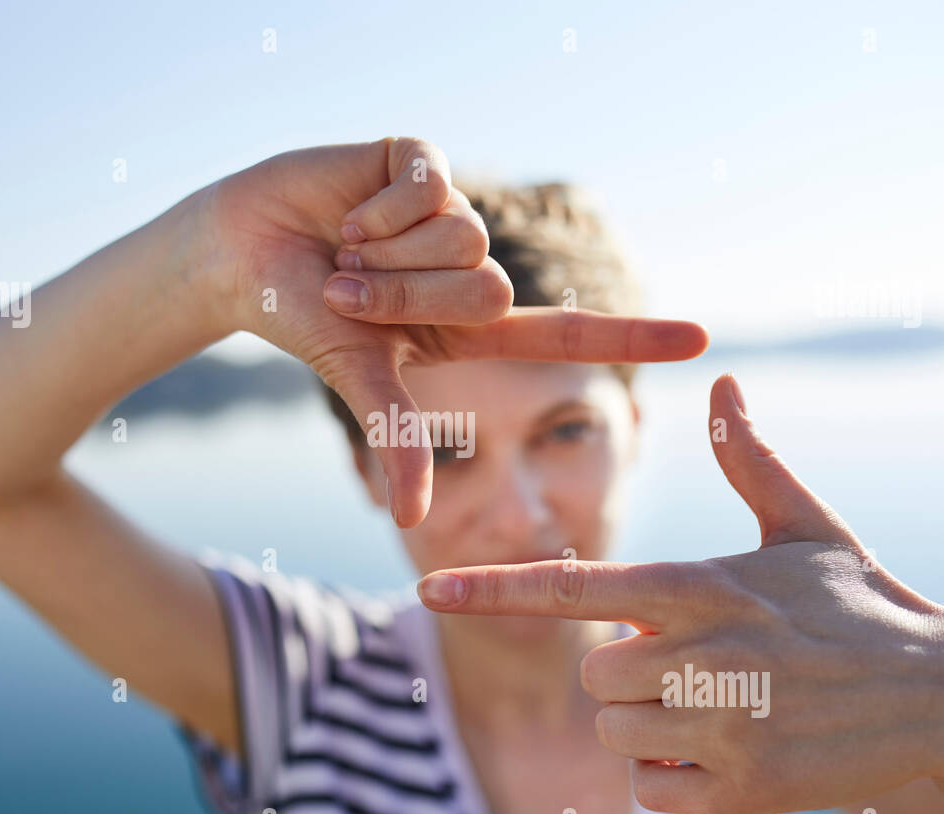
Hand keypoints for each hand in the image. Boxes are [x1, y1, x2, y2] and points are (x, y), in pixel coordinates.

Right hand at [194, 136, 708, 526]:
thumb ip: (397, 438)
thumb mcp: (360, 376)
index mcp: (470, 324)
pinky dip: (374, 207)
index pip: (568, 331)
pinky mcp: (422, 162)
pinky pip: (428, 185)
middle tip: (355, 290)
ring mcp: (450, 213)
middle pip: (493, 288)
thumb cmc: (301, 318)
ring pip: (465, 236)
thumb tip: (411, 521)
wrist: (240, 254)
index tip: (703, 342)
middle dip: (408, 297)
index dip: (634, 336)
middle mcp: (470, 267)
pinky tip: (347, 207)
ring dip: (386, 254)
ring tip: (346, 249)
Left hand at [416, 373, 943, 813]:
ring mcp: (723, 724)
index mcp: (700, 583)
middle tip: (689, 663)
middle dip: (625, 674)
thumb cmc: (860, 601)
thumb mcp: (806, 525)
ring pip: (616, 732)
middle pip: (591, 676)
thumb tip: (723, 378)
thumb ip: (748, 458)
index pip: (573, 587)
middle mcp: (704, 652)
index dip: (495, 588)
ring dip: (649, 724)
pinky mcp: (744, 786)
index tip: (432, 588)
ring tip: (718, 702)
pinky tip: (727, 747)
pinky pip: (650, 785)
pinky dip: (671, 772)